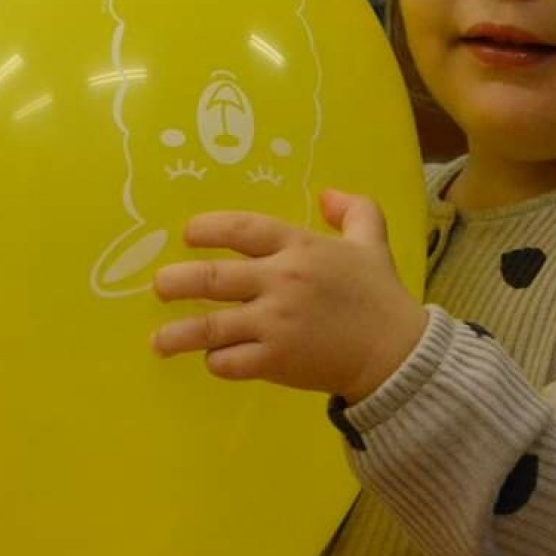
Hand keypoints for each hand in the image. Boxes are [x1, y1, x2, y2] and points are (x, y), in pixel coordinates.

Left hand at [151, 190, 427, 402]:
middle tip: (161, 285)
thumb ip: (354, 210)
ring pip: (211, 326)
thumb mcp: (372, 242)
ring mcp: (275, 323)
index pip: (243, 229)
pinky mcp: (276, 360)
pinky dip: (216, 362)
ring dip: (179, 333)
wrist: (396, 355)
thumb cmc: (380, 297)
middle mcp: (281, 281)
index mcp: (300, 248)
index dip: (210, 228)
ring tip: (159, 340)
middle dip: (178, 281)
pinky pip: (229, 361)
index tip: (188, 234)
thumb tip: (326, 193)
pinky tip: (213, 360)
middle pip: (213, 277)